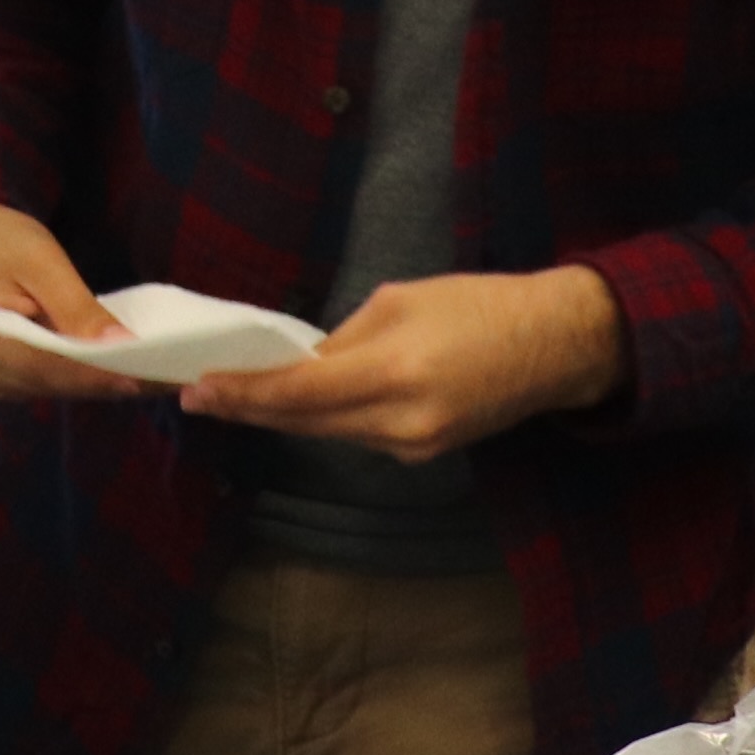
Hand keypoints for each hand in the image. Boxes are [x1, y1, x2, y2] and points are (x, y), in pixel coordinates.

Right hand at [0, 200, 143, 399]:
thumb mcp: (41, 260)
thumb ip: (76, 307)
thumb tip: (120, 347)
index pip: (44, 365)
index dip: (94, 375)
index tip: (142, 377)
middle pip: (48, 383)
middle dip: (102, 381)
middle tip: (157, 379)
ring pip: (47, 389)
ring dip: (92, 383)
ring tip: (141, 375)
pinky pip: (40, 384)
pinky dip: (74, 378)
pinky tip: (107, 370)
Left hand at [180, 265, 627, 458]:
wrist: (556, 346)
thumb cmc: (480, 306)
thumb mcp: (400, 301)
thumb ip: (344, 340)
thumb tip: (300, 364)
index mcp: (395, 372)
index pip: (300, 394)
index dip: (244, 395)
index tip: (198, 389)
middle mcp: (402, 423)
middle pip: (306, 423)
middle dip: (250, 409)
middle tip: (198, 396)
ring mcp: (415, 447)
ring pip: (329, 433)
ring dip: (285, 416)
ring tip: (236, 395)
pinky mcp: (425, 454)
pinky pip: (359, 436)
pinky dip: (327, 419)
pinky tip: (301, 403)